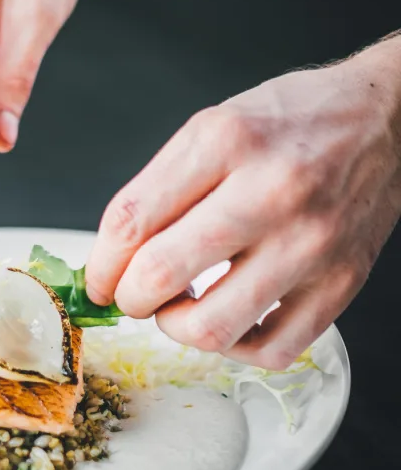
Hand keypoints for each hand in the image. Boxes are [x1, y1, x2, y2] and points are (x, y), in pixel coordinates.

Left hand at [86, 49, 400, 369]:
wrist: (383, 121)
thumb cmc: (287, 124)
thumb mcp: (210, 128)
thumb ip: (157, 189)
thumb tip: (113, 261)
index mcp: (225, 143)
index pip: (131, 221)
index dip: (99, 266)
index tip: (97, 281)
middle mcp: (271, 192)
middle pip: (161, 275)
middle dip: (128, 298)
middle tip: (132, 294)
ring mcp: (311, 243)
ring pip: (213, 327)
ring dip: (175, 328)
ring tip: (179, 306)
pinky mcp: (341, 283)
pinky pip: (270, 349)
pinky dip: (233, 347)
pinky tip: (226, 318)